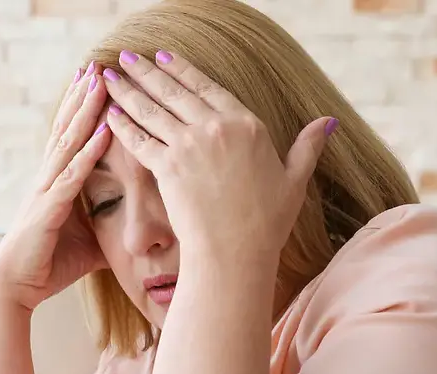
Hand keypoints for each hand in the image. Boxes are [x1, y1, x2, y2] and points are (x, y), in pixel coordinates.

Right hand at [0, 64, 111, 310]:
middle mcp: (49, 179)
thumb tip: (135, 236)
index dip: (82, 111)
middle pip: (67, 129)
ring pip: (68, 142)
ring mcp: (46, 191)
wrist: (15, 286)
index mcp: (56, 184)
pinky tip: (105, 132)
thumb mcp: (88, 245)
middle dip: (83, 98)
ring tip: (99, 83)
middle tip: (99, 67)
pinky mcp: (48, 209)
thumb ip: (107, 231)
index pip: (70, 139)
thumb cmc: (48, 265)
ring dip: (86, 112)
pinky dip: (89, 152)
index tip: (97, 84)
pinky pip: (72, 175)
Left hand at [101, 50, 337, 267]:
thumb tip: (328, 123)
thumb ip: (307, 147)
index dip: (182, 70)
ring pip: (151, 109)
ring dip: (127, 89)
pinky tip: (109, 112)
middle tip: (126, 57)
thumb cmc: (267, 223)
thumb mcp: (295, 180)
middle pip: (173, 91)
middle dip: (146, 71)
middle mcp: (216, 127)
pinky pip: (139, 139)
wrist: (237, 253)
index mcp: (247, 124)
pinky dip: (121, 124)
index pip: (207, 87)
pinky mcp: (167, 168)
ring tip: (108, 75)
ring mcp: (189, 146)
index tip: (164, 57)